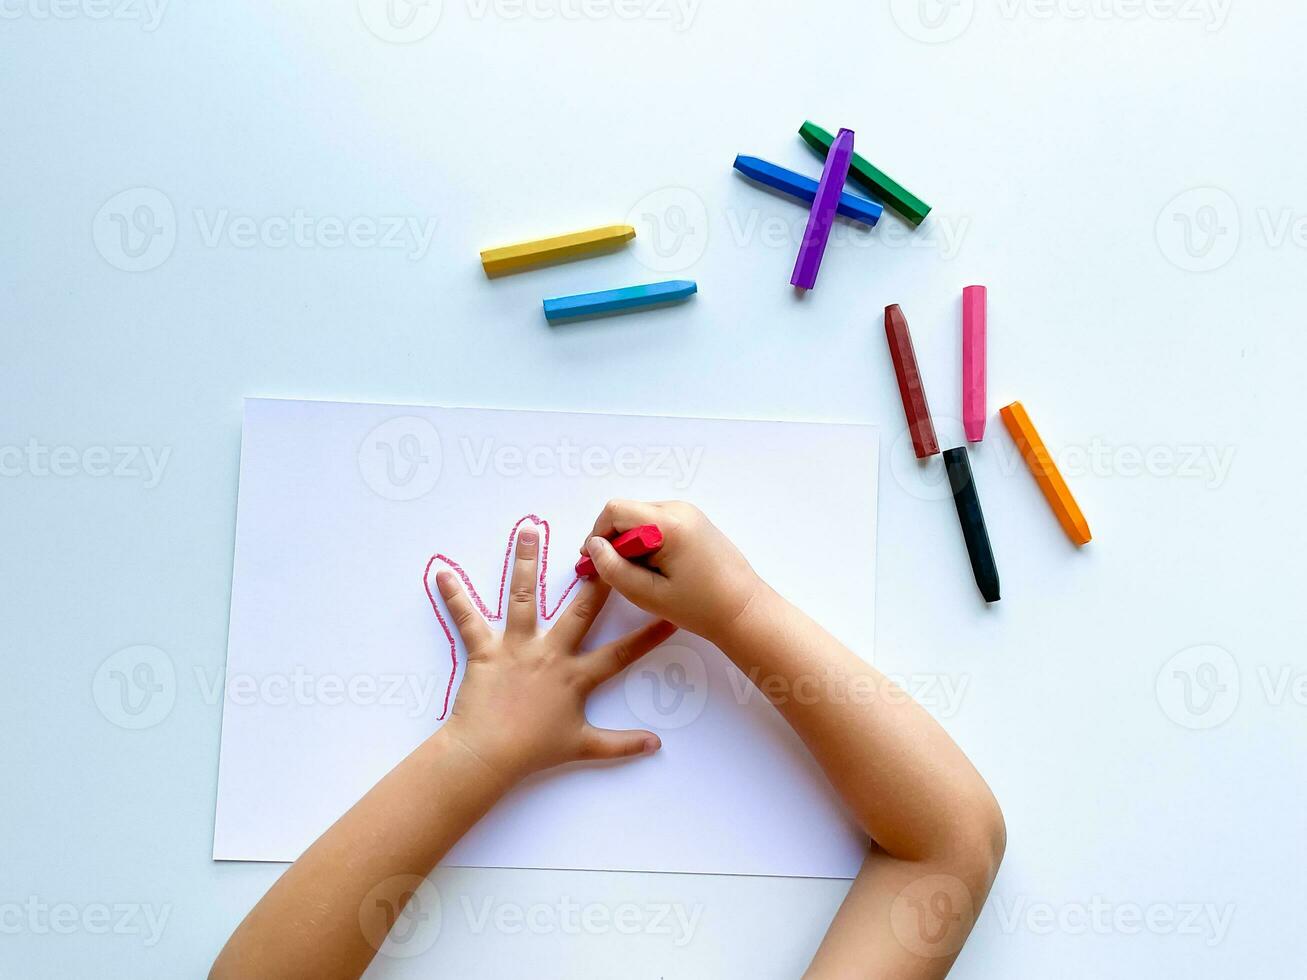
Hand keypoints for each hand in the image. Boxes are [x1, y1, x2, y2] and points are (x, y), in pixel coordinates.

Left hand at [433, 524, 676, 782]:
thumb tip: (655, 744)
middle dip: (597, 578)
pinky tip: (442, 573)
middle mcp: (550, 654)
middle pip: (580, 610)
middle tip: (608, 548)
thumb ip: (621, 744)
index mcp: (576, 676)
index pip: (621, 653)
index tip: (670, 614)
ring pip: (525, 598)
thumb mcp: (583, 747)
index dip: (649, 635)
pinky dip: (454, 597)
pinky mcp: (485, 651)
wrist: (487, 755)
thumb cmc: (534, 751)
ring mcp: (517, 648)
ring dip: (526, 562)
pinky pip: (467, 620)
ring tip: (528, 529)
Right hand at [579, 500, 764, 644]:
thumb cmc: (700, 607)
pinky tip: (655, 569)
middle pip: (627, 512)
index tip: (593, 562)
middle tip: (614, 574)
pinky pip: (658, 523)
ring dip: (631, 542)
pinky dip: (647, 541)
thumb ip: (614, 569)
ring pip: (641, 517)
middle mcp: (680, 509)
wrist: (744, 611)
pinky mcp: (694, 522)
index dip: (597, 535)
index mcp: (669, 524)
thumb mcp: (648, 594)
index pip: (615, 511)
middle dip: (614, 540)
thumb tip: (594, 547)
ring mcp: (690, 513)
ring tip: (639, 575)